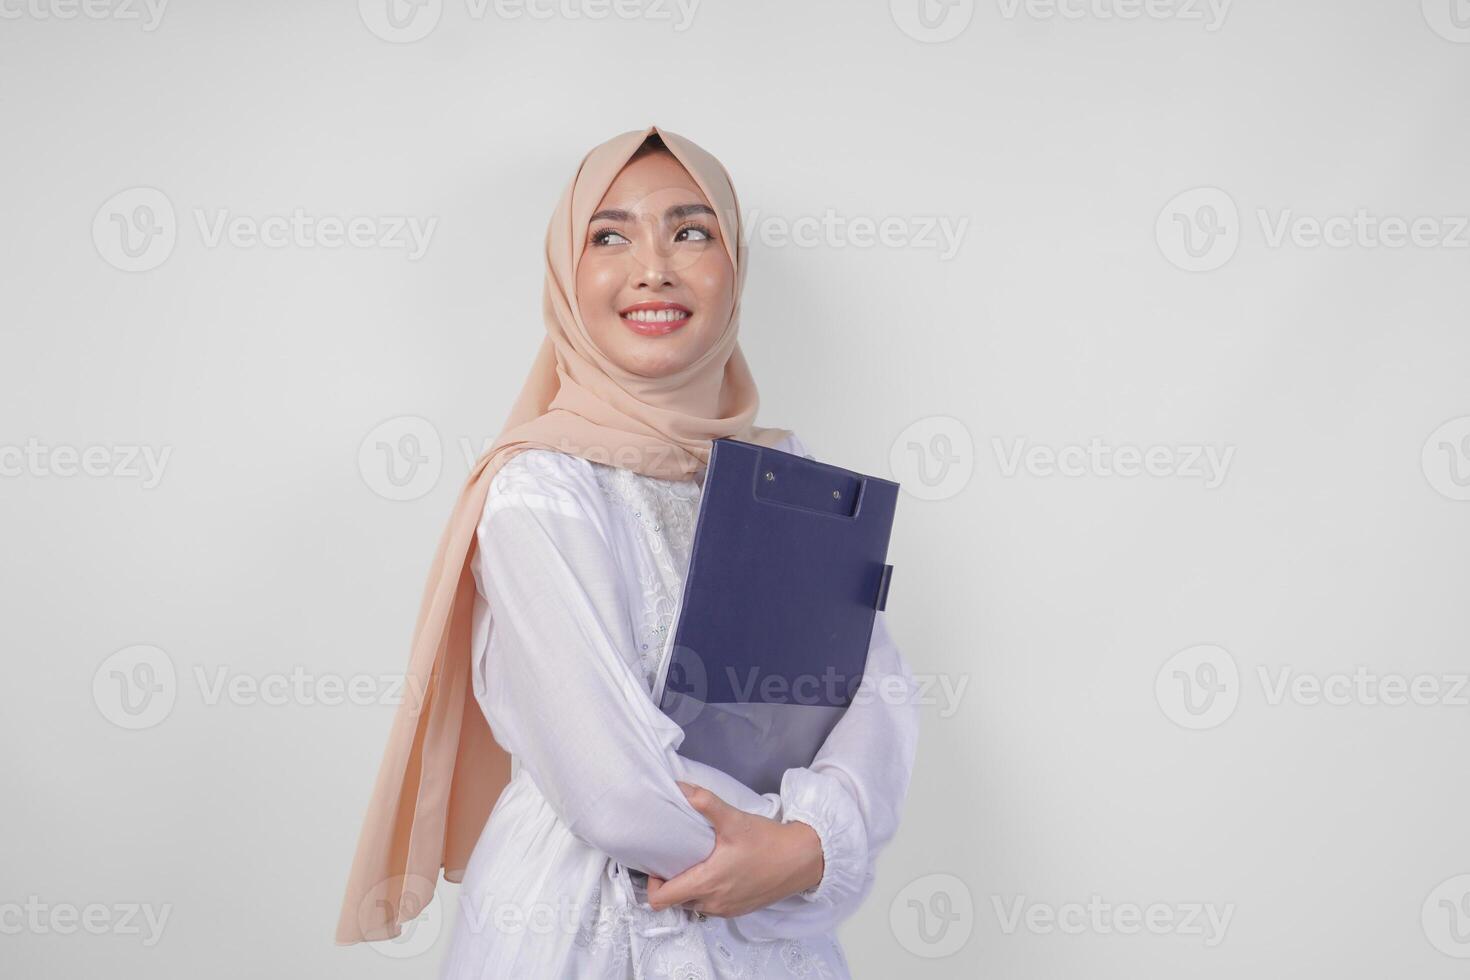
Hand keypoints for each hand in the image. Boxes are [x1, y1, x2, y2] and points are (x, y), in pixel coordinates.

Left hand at [645, 781, 824, 918]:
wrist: (802, 860)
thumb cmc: (767, 841)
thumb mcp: (734, 820)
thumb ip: (706, 804)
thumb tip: (681, 789)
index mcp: (707, 883)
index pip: (661, 900)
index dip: (652, 884)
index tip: (658, 865)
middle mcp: (713, 903)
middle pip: (675, 903)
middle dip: (670, 885)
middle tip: (675, 860)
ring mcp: (726, 910)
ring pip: (693, 905)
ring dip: (688, 890)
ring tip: (694, 864)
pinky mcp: (739, 911)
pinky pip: (711, 907)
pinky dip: (706, 894)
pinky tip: (715, 873)